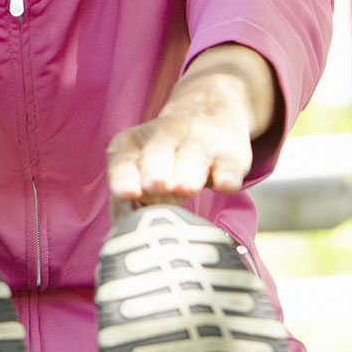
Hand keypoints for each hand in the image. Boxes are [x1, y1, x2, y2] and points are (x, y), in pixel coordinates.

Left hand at [106, 44, 274, 206]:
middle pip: (157, 157)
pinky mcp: (230, 155)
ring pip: (192, 161)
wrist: (208, 115)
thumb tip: (122, 236)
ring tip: (184, 187)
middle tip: (155, 186)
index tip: (128, 193)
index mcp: (130, 145)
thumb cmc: (162, 160)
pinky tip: (224, 185)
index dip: (125, 179)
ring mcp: (198, 143)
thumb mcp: (137, 173)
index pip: (123, 163)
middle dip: (155, 172)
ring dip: (188, 175)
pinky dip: (227, 176)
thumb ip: (125, 204)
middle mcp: (162, 138)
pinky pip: (228, 167)